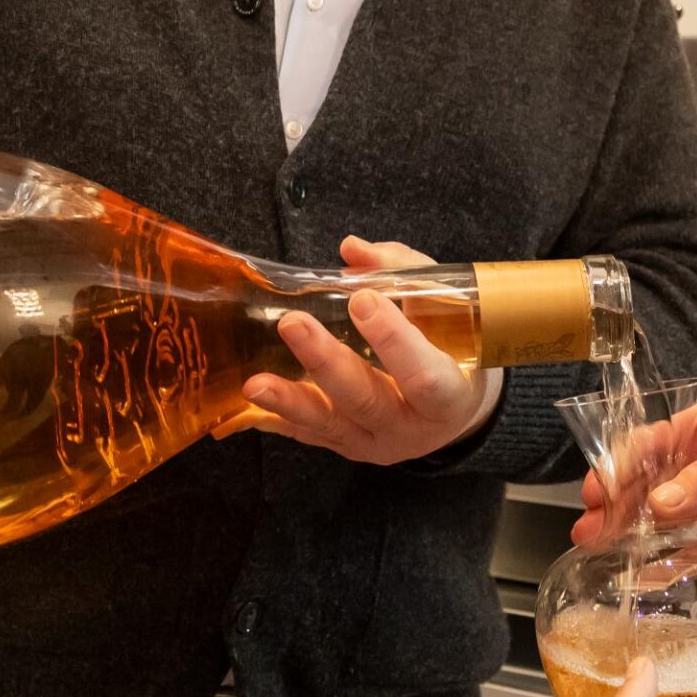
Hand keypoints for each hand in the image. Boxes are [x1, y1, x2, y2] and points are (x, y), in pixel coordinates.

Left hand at [213, 235, 491, 466]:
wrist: (452, 410)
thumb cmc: (452, 349)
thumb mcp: (446, 309)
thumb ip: (402, 273)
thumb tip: (352, 249)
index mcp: (448, 398)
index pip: (424, 376)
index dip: (394, 341)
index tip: (362, 298)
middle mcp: (409, 429)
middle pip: (365, 400)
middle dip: (326, 362)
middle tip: (293, 323)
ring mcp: (373, 444)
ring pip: (328, 425)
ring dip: (289, 401)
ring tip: (254, 384)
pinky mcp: (344, 447)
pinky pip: (307, 435)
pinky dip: (274, 419)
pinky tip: (244, 408)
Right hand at [571, 404, 696, 575]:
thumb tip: (662, 501)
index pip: (651, 442)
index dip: (619, 463)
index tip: (599, 488)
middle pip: (645, 481)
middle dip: (613, 500)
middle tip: (588, 522)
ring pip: (656, 517)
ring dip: (626, 530)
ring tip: (596, 545)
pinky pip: (682, 552)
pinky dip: (657, 561)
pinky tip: (635, 573)